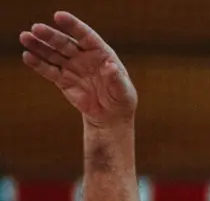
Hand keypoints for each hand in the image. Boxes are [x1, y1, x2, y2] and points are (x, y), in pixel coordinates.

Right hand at [20, 12, 136, 126]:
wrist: (110, 116)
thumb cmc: (121, 99)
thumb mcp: (123, 91)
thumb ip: (117, 79)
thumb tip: (111, 66)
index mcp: (100, 53)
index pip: (86, 36)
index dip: (73, 26)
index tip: (59, 16)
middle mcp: (83, 56)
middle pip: (65, 43)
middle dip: (51, 36)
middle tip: (36, 28)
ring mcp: (71, 67)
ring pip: (53, 54)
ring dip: (39, 46)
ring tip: (25, 38)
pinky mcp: (63, 80)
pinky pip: (49, 70)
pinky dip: (38, 64)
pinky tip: (28, 56)